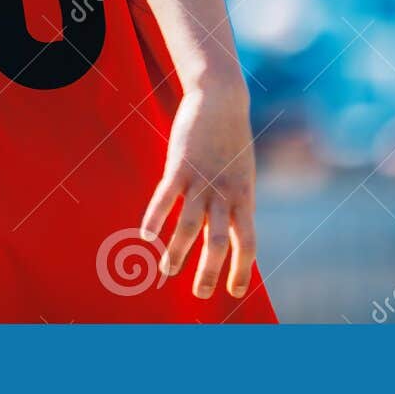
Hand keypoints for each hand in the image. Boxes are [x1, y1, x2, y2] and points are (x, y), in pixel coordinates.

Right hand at [141, 84, 257, 298]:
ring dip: (178, 252)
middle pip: (219, 241)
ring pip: (190, 226)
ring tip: (167, 272)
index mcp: (244, 198)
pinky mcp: (180, 164)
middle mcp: (225, 193)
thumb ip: (235, 201)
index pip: (248, 243)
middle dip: (208, 271)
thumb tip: (229, 230)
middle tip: (199, 294)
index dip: (242, 270)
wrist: (221, 99)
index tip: (234, 292)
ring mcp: (202, 180)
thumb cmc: (231, 140)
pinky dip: (155, 217)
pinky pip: (166, 197)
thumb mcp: (242, 174)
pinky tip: (145, 236)